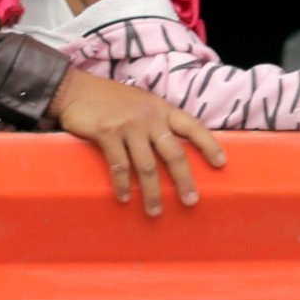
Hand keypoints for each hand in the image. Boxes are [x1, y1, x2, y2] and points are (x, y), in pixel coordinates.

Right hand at [46, 70, 225, 213]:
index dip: (209, 145)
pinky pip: (119, 165)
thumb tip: (175, 150)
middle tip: (191, 201)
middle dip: (184, 180)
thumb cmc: (113, 100)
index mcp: (163, 109)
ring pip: (146, 165)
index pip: (193, 127)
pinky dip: (122, 185)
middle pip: (173, 152)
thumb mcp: (144, 104)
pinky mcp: (107, 133)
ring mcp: (129, 125)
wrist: (78, 89)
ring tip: (155, 211)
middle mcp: (150, 117)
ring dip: (152, 192)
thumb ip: (159, 122)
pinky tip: (125, 198)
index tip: (221, 164)